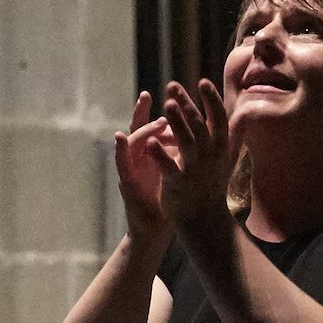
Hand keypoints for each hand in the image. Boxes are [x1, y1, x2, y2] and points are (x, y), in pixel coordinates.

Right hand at [113, 91, 174, 241]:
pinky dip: (118, 150)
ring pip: (131, 143)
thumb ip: (187, 149)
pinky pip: (120, 164)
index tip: (169, 93)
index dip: (160, 110)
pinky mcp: (126, 183)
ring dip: (141, 130)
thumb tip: (204, 131)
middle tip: (146, 95)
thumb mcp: (181, 169)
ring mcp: (131, 170)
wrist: (159, 229)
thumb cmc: (171, 198)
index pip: (155, 126)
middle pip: (138, 129)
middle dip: (140, 111)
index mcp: (154, 153)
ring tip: (155, 122)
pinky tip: (118, 137)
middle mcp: (140, 158)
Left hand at [151, 79, 235, 231]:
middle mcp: (209, 156)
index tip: (203, 81)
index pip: (218, 118)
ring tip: (166, 104)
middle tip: (172, 86)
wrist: (203, 218)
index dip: (211, 100)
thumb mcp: (227, 158)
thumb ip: (234, 134)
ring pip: (186, 142)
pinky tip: (151, 141)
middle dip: (186, 104)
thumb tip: (246, 113)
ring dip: (177, 122)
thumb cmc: (213, 185)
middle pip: (198, 125)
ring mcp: (194, 170)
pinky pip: (169, 167)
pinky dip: (160, 154)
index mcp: (220, 148)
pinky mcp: (178, 184)